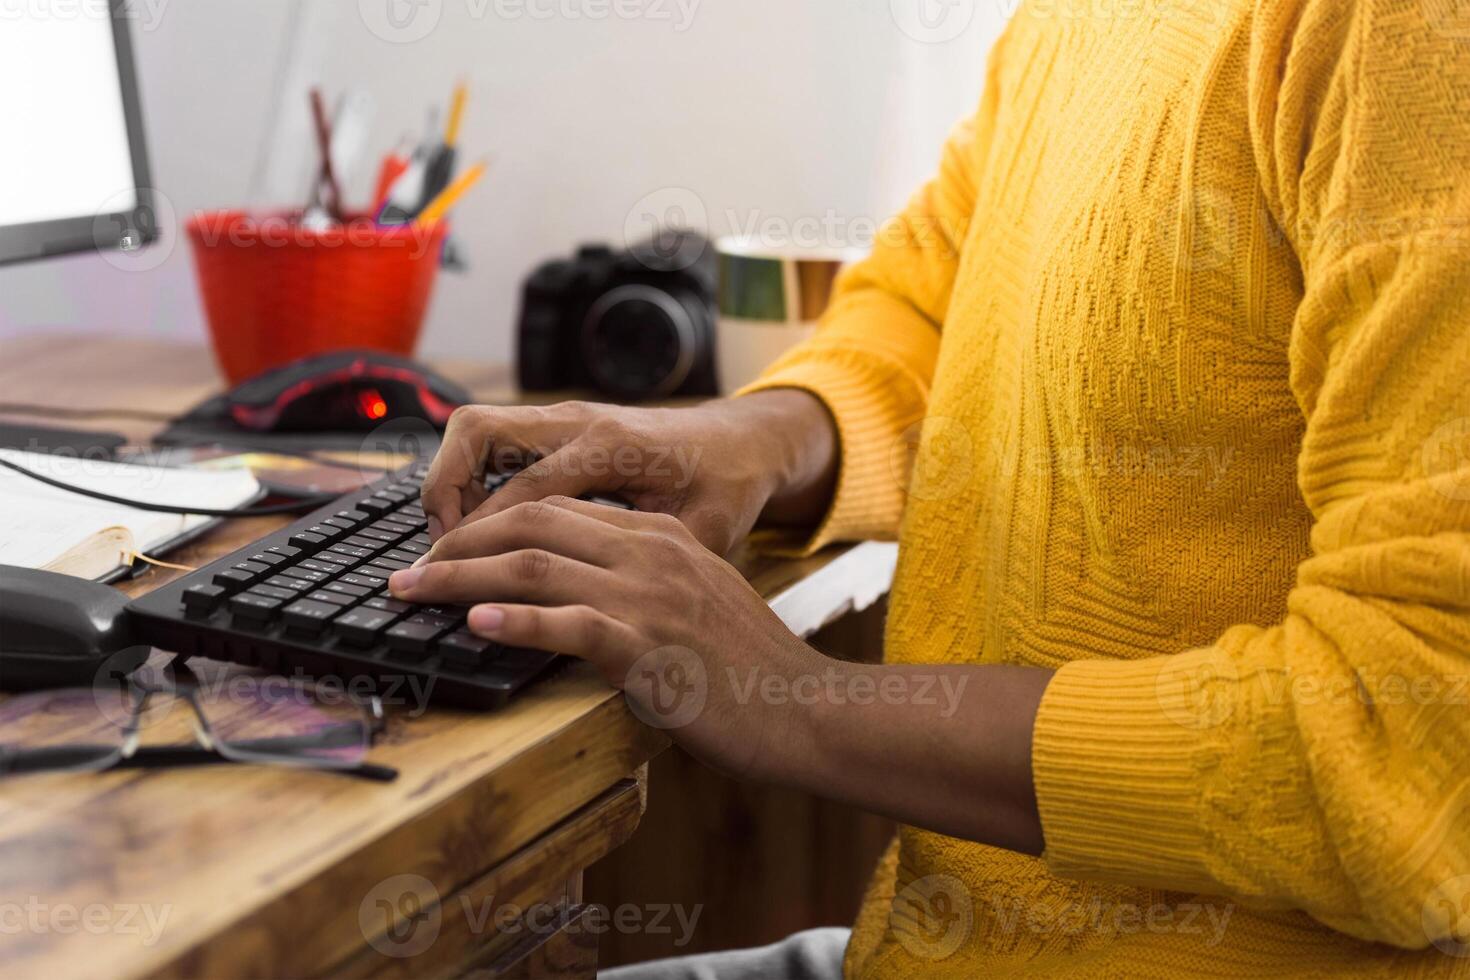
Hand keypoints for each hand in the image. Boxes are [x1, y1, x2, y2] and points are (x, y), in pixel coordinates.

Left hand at [388, 494, 820, 779]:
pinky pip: (566, 623)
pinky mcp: (648, 645)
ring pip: (534, 566)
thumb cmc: (749, 668)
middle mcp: (651, 552)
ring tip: (415, 591)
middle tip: (412, 569)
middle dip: (460, 543)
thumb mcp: (698, 601)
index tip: (449, 549)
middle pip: (533, 522)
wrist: (804, 708)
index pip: (557, 509)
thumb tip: (580, 595)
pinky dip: (513, 623)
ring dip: (461, 579)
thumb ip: (646, 584)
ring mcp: (649, 595)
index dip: (490, 524)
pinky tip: (475, 626)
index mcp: (661, 535)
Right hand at [419, 391, 836, 554]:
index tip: (454, 572)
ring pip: (477, 429)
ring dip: (450, 479)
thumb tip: (611, 609)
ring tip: (450, 541)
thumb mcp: (705, 532)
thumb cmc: (726, 486)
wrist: (742, 441)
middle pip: (479, 434)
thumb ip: (655, 561)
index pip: (525, 488)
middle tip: (439, 552)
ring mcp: (566, 417)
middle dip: (443, 490)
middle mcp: (580, 421)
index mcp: (613, 447)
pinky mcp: (560, 425)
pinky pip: (494, 439)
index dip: (484, 532)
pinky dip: (471, 475)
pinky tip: (478, 525)